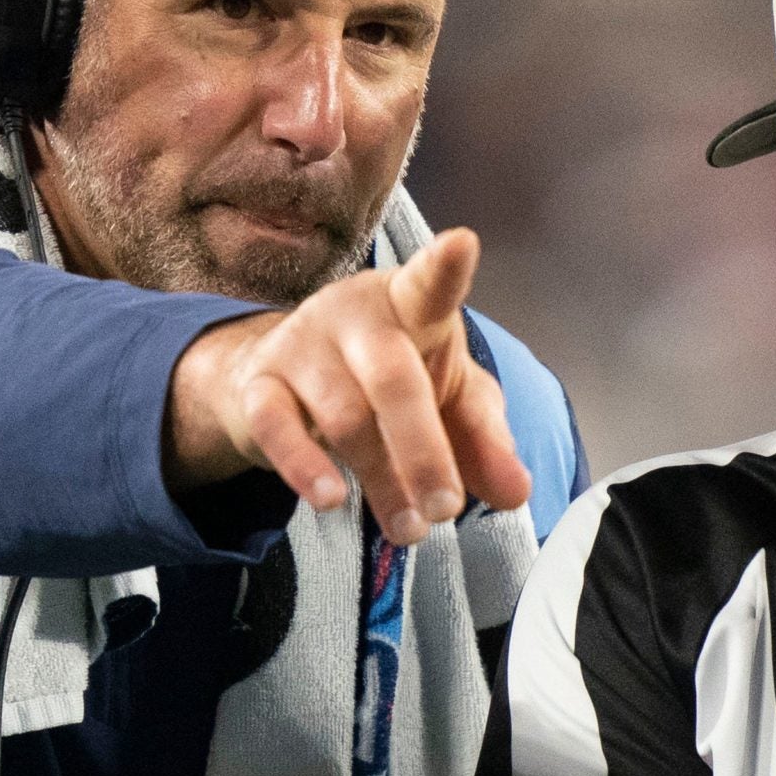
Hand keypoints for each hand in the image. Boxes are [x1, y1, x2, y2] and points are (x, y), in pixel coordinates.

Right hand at [163, 227, 531, 544]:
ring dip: (381, 480)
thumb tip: (517, 492)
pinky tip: (330, 500)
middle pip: (393, 380)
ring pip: (344, 417)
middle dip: (425, 451)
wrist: (284, 382)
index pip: (430, 283)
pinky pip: (277, 427)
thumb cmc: (387, 380)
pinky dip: (304, 467)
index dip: (444, 268)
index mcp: (410, 305)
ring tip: (410, 530)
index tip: (461, 245)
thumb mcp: (448, 404)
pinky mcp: (258, 384)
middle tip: (446, 509)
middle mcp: (353, 313)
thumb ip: (486, 442)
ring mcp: (301, 344)